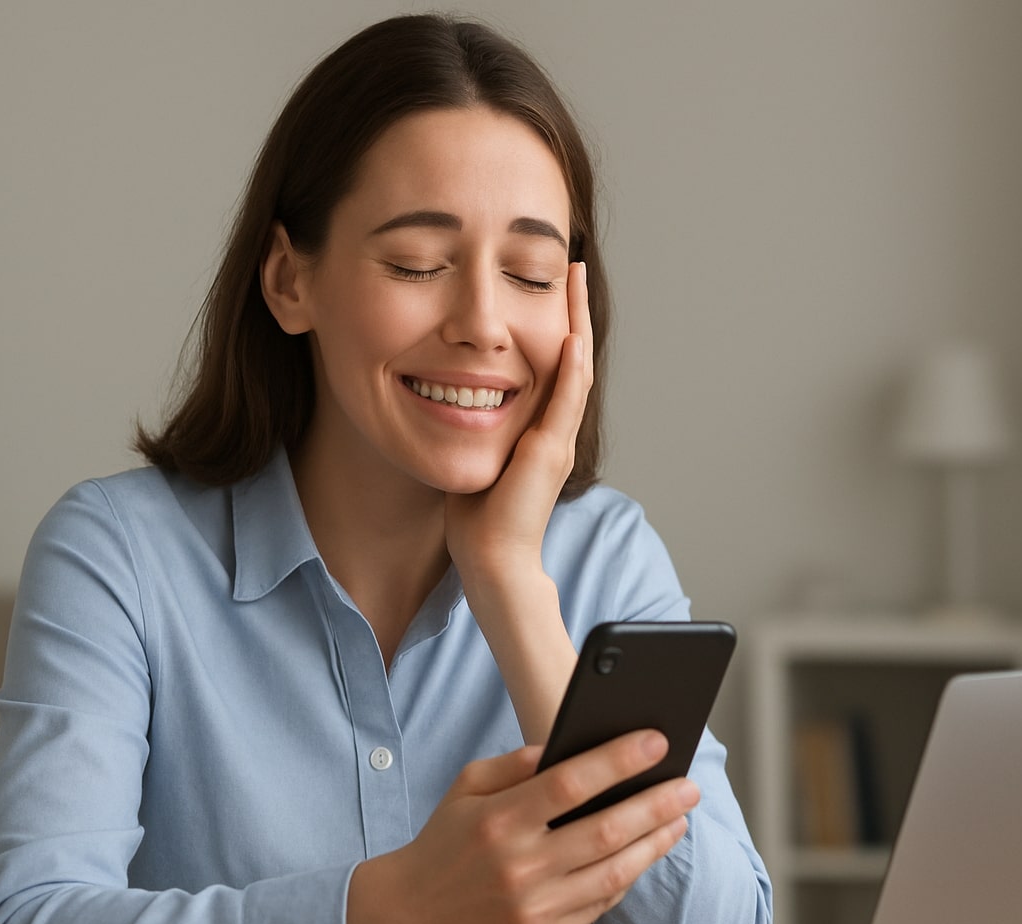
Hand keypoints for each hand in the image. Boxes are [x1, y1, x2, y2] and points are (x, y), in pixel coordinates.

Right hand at [345, 729, 698, 923]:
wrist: (410, 913)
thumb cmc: (445, 841)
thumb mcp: (468, 785)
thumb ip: (518, 763)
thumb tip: (570, 747)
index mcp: (499, 819)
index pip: (571, 782)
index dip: (619, 760)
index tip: (656, 742)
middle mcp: (519, 865)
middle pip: (606, 830)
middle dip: (656, 804)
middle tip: (688, 786)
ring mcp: (532, 907)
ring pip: (613, 873)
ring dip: (654, 844)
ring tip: (677, 819)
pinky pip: (599, 905)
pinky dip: (627, 877)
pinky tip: (643, 854)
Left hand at [444, 261, 593, 583]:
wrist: (491, 558)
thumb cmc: (477, 517)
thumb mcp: (475, 452)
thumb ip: (470, 423)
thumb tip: (445, 396)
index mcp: (540, 428)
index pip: (553, 364)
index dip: (553, 322)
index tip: (548, 284)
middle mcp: (556, 429)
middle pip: (572, 355)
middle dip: (572, 309)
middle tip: (573, 267)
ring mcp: (557, 439)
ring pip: (575, 368)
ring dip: (576, 321)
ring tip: (574, 282)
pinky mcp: (549, 452)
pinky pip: (565, 400)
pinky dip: (570, 366)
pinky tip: (569, 334)